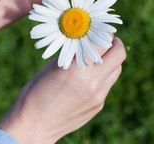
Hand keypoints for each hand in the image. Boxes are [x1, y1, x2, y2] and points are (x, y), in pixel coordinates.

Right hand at [0, 37, 125, 143]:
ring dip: (112, 59)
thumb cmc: (36, 91)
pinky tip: (91, 74)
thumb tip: (88, 44)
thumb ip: (75, 55)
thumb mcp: (54, 66)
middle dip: (115, 43)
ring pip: (116, 69)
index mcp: (79, 68)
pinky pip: (108, 84)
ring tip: (100, 55)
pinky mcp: (98, 105)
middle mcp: (94, 82)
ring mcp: (98, 96)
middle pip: (119, 55)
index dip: (104, 31)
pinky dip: (104, 74)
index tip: (101, 28)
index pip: (104, 41)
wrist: (34, 124)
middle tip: (108, 39)